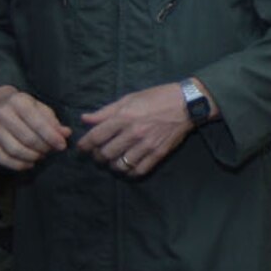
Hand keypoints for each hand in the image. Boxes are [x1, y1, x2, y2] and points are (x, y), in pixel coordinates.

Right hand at [0, 85, 69, 171]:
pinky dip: (18, 165)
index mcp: (18, 102)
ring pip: (14, 150)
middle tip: (51, 150)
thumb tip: (66, 134)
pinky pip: (2, 158)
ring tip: (41, 155)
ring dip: (32, 157)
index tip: (62, 145)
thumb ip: (53, 122)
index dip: (52, 137)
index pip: (38, 123)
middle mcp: (2, 114)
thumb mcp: (40, 108)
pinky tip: (30, 164)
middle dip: (43, 148)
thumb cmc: (24, 107)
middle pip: (27, 138)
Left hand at [77, 81, 195, 177]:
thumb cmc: (156, 97)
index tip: (83, 148)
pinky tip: (128, 166)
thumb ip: (106, 111)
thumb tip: (85, 119)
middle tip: (98, 154)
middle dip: (97, 156)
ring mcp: (146, 145)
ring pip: (120, 165)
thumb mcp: (129, 98)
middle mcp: (133, 133)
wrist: (187, 104)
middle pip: (105, 153)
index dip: (85, 145)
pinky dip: (129, 172)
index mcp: (124, 117)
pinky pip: (138, 170)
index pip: (96, 136)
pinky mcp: (158, 154)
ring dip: (112, 165)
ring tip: (112, 161)